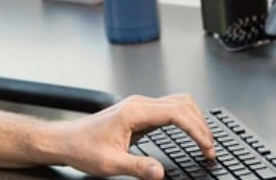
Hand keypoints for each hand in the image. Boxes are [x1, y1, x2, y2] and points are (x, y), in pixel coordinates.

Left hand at [54, 93, 214, 179]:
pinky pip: (169, 109)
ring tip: (204, 142)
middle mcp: (138, 104)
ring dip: (195, 120)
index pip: (177, 113)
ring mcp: (139, 106)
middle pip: (182, 104)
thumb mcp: (110, 164)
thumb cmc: (83, 147)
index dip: (196, 130)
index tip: (207, 148)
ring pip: (178, 103)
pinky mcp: (139, 113)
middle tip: (210, 150)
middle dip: (201, 125)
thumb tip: (159, 172)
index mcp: (134, 111)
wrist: (66, 140)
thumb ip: (137, 167)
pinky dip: (185, 120)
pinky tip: (189, 134)